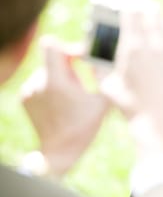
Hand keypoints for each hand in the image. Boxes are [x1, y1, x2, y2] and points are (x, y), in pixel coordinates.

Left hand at [20, 36, 108, 175]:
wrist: (60, 151)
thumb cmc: (84, 126)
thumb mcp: (103, 100)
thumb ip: (103, 75)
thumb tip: (104, 58)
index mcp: (56, 82)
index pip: (52, 45)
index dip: (68, 47)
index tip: (80, 58)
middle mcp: (38, 83)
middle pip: (53, 59)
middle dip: (69, 65)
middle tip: (81, 81)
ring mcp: (29, 90)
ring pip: (47, 70)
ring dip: (61, 77)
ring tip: (72, 96)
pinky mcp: (25, 98)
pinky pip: (40, 82)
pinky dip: (52, 86)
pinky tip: (61, 103)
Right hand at [100, 0, 162, 158]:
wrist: (159, 125)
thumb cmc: (130, 108)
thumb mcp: (108, 86)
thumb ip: (99, 65)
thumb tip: (90, 53)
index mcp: (132, 48)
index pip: (130, 13)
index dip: (127, 1)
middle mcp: (154, 46)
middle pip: (150, 13)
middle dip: (143, 4)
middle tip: (139, 3)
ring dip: (159, 17)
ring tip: (154, 14)